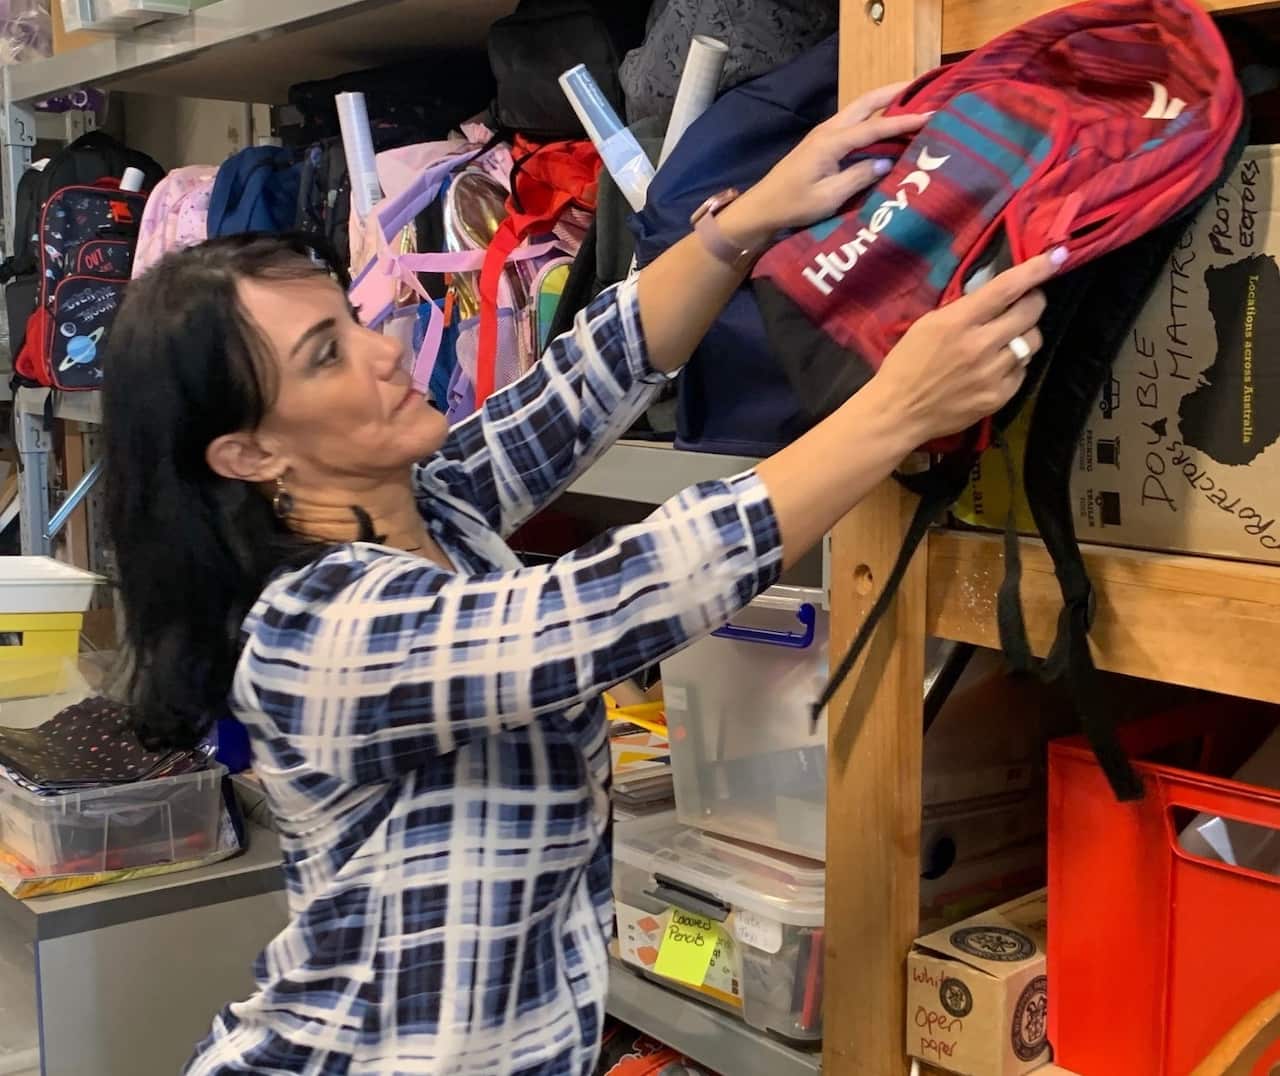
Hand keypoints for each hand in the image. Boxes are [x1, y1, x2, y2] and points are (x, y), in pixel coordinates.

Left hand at [718, 81, 929, 247]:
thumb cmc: (794, 205)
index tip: (932, 114)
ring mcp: (824, 134)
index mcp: (831, 142)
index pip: (875, 126)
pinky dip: (873, 116)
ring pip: (859, 109)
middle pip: (867, 103)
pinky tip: (886, 122)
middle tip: (924, 87)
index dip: (904, 120)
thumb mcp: (829, 197)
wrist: (763, 207)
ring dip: (885, 101)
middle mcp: (829, 130)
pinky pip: (854, 122)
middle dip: (895, 92)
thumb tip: (886, 163)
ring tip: (911, 99)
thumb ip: (858, 177)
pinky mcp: (823, 142)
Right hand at [867, 249, 1069, 442]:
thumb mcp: (927, 324)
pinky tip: (996, 366)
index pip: (1006, 288)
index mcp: (958, 321)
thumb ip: (964, 308)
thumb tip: (998, 292)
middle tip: (1026, 302)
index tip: (1056, 257)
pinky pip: (1023, 370)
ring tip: (1008, 338)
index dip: (1036, 270)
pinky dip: (1014, 364)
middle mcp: (980, 345)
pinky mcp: (999, 397)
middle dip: (1033, 301)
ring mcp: (992, 373)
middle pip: (1030, 312)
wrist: (898, 412)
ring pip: (1033, 341)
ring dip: (1025, 334)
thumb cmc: (906, 364)